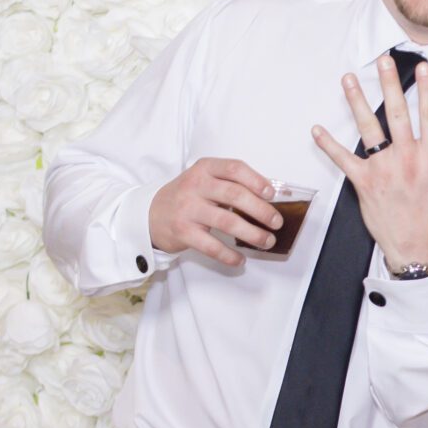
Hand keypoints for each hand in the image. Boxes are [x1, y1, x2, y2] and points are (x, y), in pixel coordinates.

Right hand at [150, 156, 280, 268]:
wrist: (150, 214)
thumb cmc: (187, 197)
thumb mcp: (205, 181)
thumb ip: (233, 184)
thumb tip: (274, 194)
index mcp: (205, 169)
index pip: (234, 168)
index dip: (256, 180)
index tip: (272, 194)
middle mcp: (195, 186)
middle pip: (235, 195)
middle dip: (261, 210)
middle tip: (276, 222)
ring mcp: (188, 209)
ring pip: (227, 221)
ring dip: (252, 234)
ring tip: (267, 241)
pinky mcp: (183, 232)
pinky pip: (212, 246)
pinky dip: (229, 255)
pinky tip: (241, 259)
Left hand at [310, 53, 427, 271]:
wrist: (420, 254)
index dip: (426, 88)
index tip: (422, 68)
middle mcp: (408, 159)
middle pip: (397, 112)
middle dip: (389, 83)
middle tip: (383, 61)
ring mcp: (384, 170)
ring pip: (368, 129)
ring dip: (356, 102)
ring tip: (348, 80)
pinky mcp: (365, 184)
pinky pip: (343, 160)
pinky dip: (328, 145)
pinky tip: (317, 130)